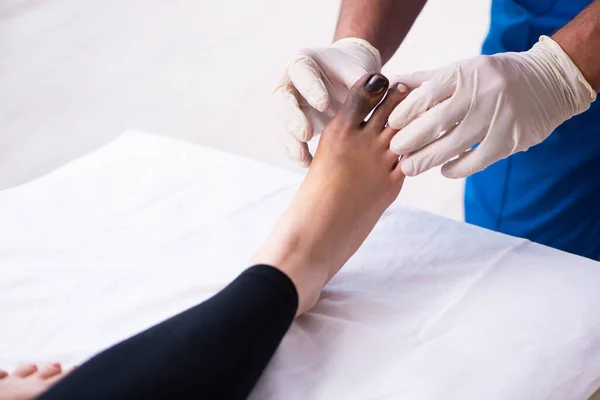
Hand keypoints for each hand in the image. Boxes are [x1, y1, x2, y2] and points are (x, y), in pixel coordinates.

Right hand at [273, 38, 380, 165]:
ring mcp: (287, 108)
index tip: (323, 104)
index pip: (301, 73)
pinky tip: (308, 164)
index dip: (310, 89)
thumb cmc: (350, 70)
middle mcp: (288, 85)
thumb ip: (361, 79)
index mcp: (302, 63)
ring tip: (303, 157)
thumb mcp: (356, 72)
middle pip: (283, 101)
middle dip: (293, 119)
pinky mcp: (291, 127)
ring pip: (282, 125)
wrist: (345, 77)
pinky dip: (297, 153)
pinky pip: (289, 141)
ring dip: (291, 142)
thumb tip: (377, 84)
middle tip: (306, 134)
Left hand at [387, 36, 596, 177]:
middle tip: (393, 151)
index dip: (405, 112)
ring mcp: (497, 117)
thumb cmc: (494, 76)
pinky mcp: (510, 139)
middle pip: (436, 122)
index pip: (427, 94)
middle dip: (410, 140)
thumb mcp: (463, 70)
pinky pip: (477, 160)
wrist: (550, 82)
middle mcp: (480, 94)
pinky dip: (457, 168)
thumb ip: (427, 80)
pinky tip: (444, 170)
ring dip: (427, 159)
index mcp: (465, 74)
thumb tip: (393, 84)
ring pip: (453, 145)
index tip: (390, 125)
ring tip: (409, 167)